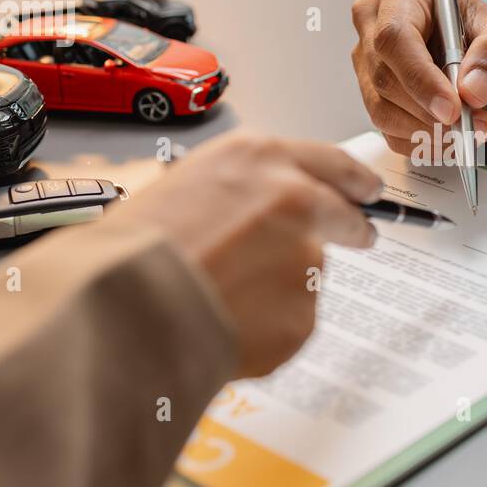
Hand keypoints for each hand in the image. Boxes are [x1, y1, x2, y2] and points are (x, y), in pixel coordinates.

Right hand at [113, 133, 382, 377]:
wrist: (118, 303)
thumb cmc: (133, 247)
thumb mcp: (188, 183)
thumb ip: (242, 191)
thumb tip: (266, 213)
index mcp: (259, 158)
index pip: (329, 163)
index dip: (352, 180)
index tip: (367, 191)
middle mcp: (294, 198)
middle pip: (342, 215)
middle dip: (352, 227)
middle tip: (360, 238)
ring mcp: (304, 257)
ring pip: (308, 273)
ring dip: (281, 286)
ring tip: (220, 297)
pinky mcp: (303, 311)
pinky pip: (291, 322)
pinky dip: (267, 329)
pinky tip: (223, 325)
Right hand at [351, 0, 486, 154]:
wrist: (477, 48)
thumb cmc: (483, 30)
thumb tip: (473, 89)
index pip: (394, 37)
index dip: (420, 78)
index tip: (453, 109)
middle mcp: (373, 25)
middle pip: (385, 79)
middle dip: (431, 113)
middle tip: (476, 125)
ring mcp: (367, 63)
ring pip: (383, 111)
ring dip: (429, 132)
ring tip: (470, 132)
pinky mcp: (373, 96)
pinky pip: (389, 131)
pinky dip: (422, 143)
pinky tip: (451, 138)